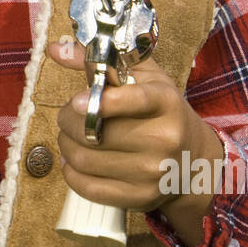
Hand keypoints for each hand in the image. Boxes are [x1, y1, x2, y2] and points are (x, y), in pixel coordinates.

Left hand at [47, 37, 223, 220]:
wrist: (193, 160)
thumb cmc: (161, 112)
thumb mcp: (143, 78)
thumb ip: (100, 61)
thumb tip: (55, 49)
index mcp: (165, 102)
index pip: (134, 100)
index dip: (101, 102)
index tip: (76, 101)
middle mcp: (163, 139)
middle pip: (96, 133)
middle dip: (68, 120)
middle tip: (67, 115)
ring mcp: (152, 172)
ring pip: (85, 159)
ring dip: (66, 145)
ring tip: (70, 137)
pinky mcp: (140, 197)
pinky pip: (88, 188)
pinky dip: (71, 173)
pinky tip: (73, 162)